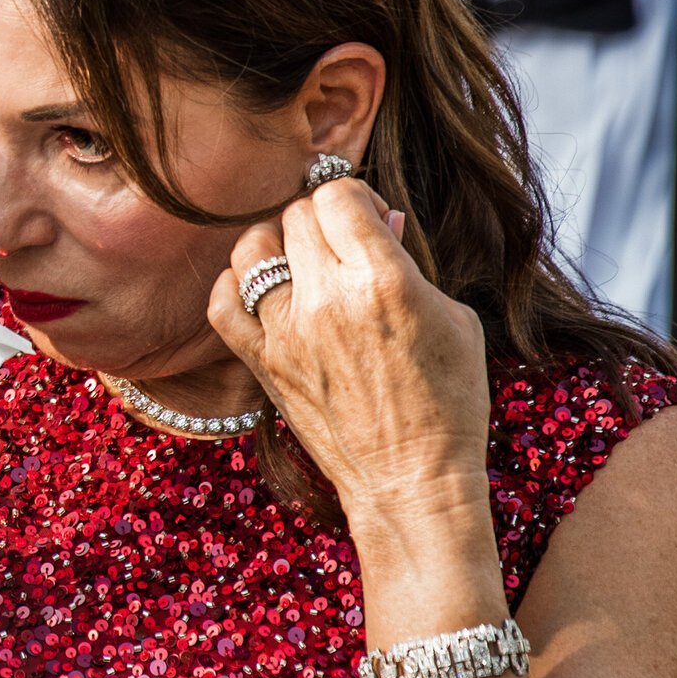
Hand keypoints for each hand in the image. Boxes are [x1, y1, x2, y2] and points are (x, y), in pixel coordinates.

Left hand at [207, 179, 490, 536]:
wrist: (413, 483)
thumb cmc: (448, 402)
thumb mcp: (453, 318)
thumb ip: (409, 264)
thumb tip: (377, 225)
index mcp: (382, 280)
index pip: (338, 194)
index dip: (355, 195)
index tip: (369, 219)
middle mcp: (328, 300)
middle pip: (297, 213)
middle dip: (322, 219)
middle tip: (343, 244)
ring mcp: (288, 333)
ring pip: (253, 245)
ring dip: (278, 243)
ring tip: (303, 263)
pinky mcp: (263, 365)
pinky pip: (222, 303)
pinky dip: (236, 286)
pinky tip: (264, 292)